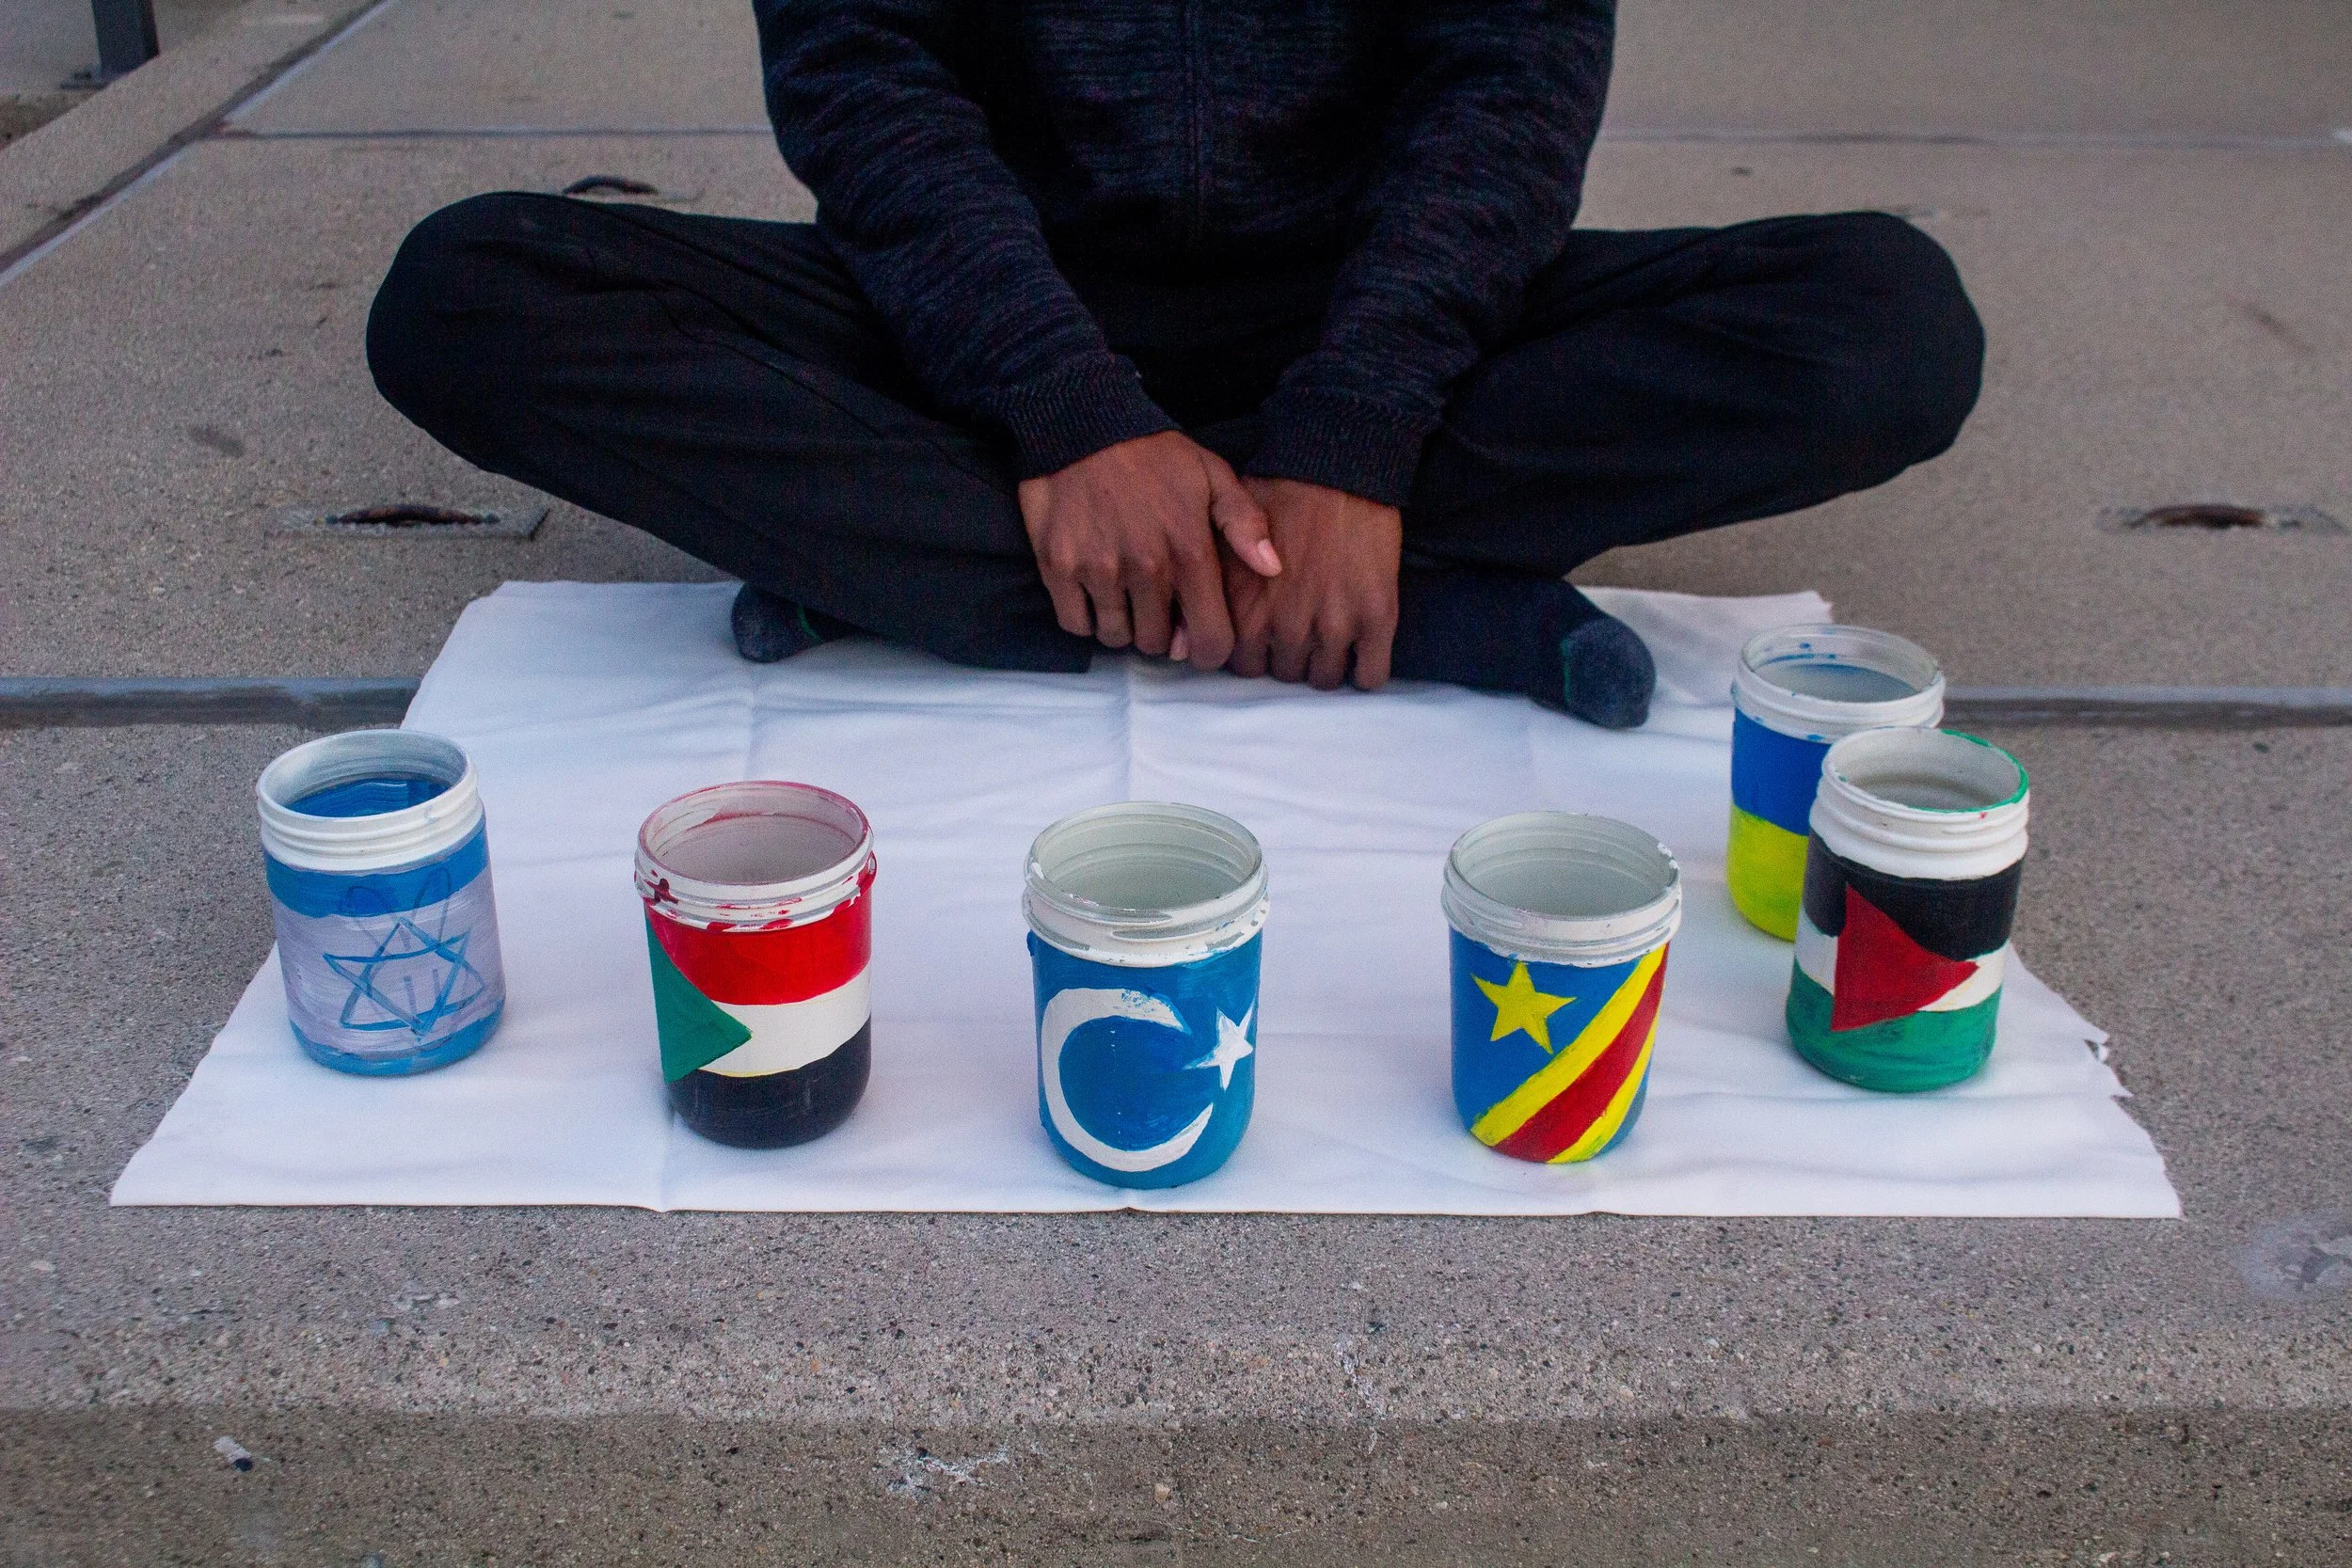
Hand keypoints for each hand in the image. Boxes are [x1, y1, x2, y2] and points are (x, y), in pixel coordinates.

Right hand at [1017, 432, 1282, 670]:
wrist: (1082, 423)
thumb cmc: (1153, 454)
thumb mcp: (1211, 475)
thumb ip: (1245, 523)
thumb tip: (1273, 568)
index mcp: (1190, 551)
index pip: (1209, 640)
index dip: (1207, 649)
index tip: (1197, 637)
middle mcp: (1145, 568)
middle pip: (1157, 644)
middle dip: (1161, 632)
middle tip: (1156, 604)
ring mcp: (1098, 571)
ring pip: (1116, 637)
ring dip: (1123, 624)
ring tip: (1125, 593)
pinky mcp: (1058, 568)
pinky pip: (1076, 624)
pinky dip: (1086, 618)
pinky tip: (1094, 591)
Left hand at [1225, 479, 1401, 690]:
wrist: (1336, 468)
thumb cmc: (1279, 493)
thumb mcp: (1225, 543)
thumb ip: (1218, 584)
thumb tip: (1203, 613)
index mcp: (1245, 611)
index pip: (1243, 665)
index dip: (1256, 651)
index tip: (1266, 637)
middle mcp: (1285, 627)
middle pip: (1284, 673)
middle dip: (1290, 655)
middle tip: (1301, 631)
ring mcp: (1332, 626)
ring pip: (1323, 679)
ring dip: (1326, 663)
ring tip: (1331, 639)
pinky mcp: (1376, 619)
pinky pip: (1371, 676)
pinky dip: (1366, 673)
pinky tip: (1362, 654)